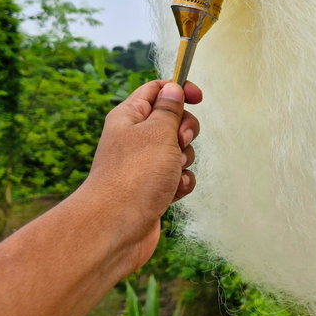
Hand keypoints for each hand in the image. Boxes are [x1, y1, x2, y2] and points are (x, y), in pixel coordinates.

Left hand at [81, 80, 201, 273]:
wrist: (117, 227)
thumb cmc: (136, 174)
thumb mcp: (158, 131)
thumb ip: (170, 108)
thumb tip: (173, 88)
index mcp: (130, 116)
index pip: (156, 90)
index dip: (178, 89)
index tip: (199, 97)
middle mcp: (136, 138)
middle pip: (172, 120)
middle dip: (185, 130)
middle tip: (179, 141)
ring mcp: (145, 163)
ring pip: (179, 150)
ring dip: (184, 159)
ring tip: (171, 172)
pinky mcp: (153, 186)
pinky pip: (178, 175)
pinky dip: (180, 181)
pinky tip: (173, 191)